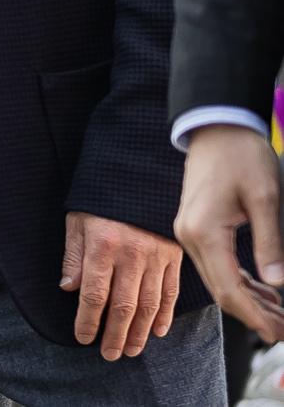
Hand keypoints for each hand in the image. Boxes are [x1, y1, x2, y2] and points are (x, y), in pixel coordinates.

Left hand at [62, 211, 182, 359]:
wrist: (138, 175)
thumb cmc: (100, 198)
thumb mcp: (76, 219)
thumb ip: (73, 255)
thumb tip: (69, 288)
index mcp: (103, 245)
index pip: (94, 294)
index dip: (88, 320)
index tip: (82, 337)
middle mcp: (131, 255)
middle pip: (124, 306)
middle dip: (115, 334)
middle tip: (109, 354)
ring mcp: (156, 257)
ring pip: (150, 305)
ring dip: (141, 332)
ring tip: (131, 349)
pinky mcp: (174, 256)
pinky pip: (171, 291)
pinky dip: (165, 314)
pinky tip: (158, 331)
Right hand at [175, 123, 283, 341]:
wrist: (216, 128)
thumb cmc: (241, 156)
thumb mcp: (266, 198)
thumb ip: (270, 243)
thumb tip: (277, 284)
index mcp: (204, 231)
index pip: (229, 288)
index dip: (254, 316)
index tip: (277, 336)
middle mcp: (190, 236)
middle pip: (221, 290)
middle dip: (254, 316)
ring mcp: (190, 233)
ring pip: (219, 281)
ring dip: (249, 302)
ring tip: (281, 319)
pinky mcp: (196, 228)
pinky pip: (216, 266)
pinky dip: (241, 283)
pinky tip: (264, 293)